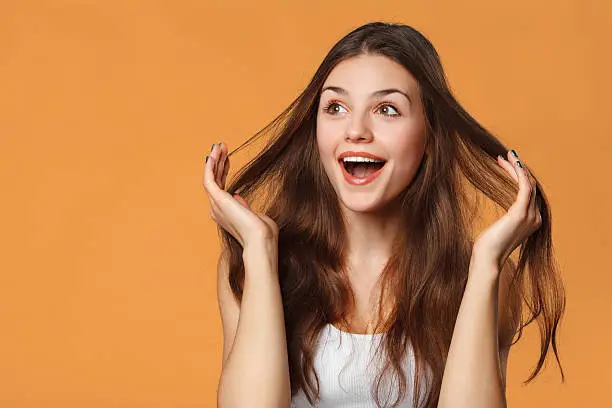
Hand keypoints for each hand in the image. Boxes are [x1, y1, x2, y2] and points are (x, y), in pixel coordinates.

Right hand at [202, 142, 278, 247]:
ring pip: (210, 178)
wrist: (261, 240)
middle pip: (215, 181)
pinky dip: (211, 165)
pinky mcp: (217, 200)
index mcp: (226, 214)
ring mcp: (216, 205)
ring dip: (214, 161)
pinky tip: (215, 153)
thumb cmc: (264, 234)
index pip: (221, 188)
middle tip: (222, 147)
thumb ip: (245, 206)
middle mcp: (218, 209)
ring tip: (219, 145)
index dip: (223, 171)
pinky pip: (209, 179)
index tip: (228, 158)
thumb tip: (238, 196)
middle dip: (219, 163)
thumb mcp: (255, 216)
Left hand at [471, 149, 541, 273]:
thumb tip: (502, 215)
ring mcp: (531, 215)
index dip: (520, 177)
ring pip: (528, 183)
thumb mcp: (500, 229)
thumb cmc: (488, 247)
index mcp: (533, 221)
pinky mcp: (521, 213)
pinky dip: (518, 173)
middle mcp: (536, 217)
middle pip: (530, 186)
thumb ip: (506, 219)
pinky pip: (524, 187)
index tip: (507, 165)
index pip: (530, 193)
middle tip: (505, 157)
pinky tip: (510, 163)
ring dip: (516, 168)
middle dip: (518, 170)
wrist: (487, 259)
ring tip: (505, 156)